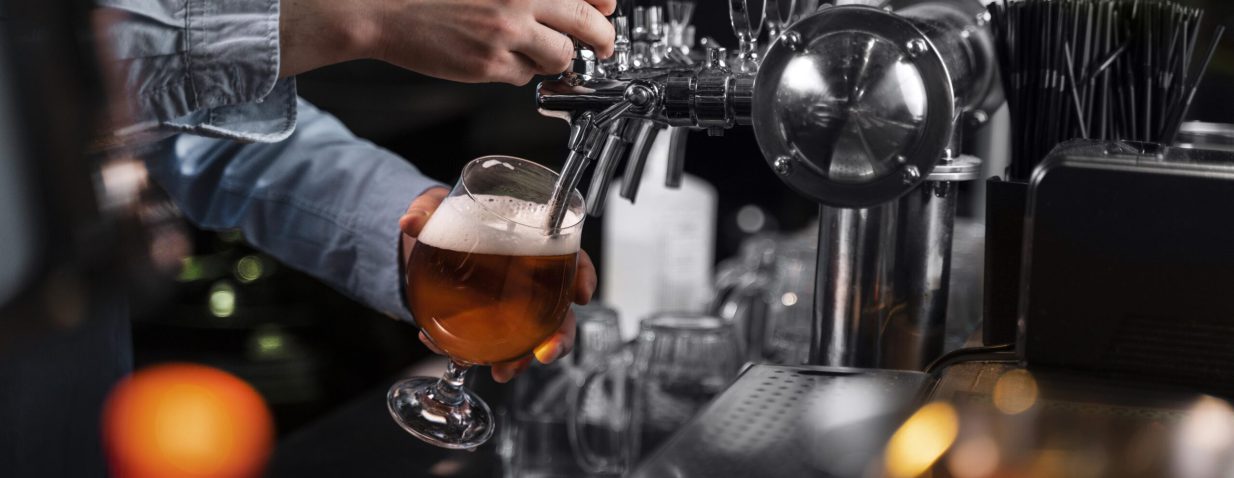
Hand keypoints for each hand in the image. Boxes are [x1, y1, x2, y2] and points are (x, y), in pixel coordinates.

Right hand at [280, 0, 616, 83]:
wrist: (383, 8)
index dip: (603, 4)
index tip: (606, 9)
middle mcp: (520, 0)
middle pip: (589, 25)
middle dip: (602, 39)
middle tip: (602, 45)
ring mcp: (507, 34)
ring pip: (560, 57)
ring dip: (554, 57)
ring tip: (533, 49)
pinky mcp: (490, 65)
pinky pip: (524, 77)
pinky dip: (518, 71)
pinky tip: (495, 56)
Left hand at [398, 187, 597, 382]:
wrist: (426, 241)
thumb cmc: (448, 217)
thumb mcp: (438, 208)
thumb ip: (427, 210)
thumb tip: (410, 221)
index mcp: (531, 239)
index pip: (571, 255)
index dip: (582, 274)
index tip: (582, 295)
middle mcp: (529, 276)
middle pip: (559, 308)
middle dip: (559, 336)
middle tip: (546, 354)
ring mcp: (512, 303)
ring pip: (533, 335)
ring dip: (523, 358)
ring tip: (503, 373)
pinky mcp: (488, 321)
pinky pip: (494, 343)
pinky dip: (479, 355)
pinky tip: (456, 355)